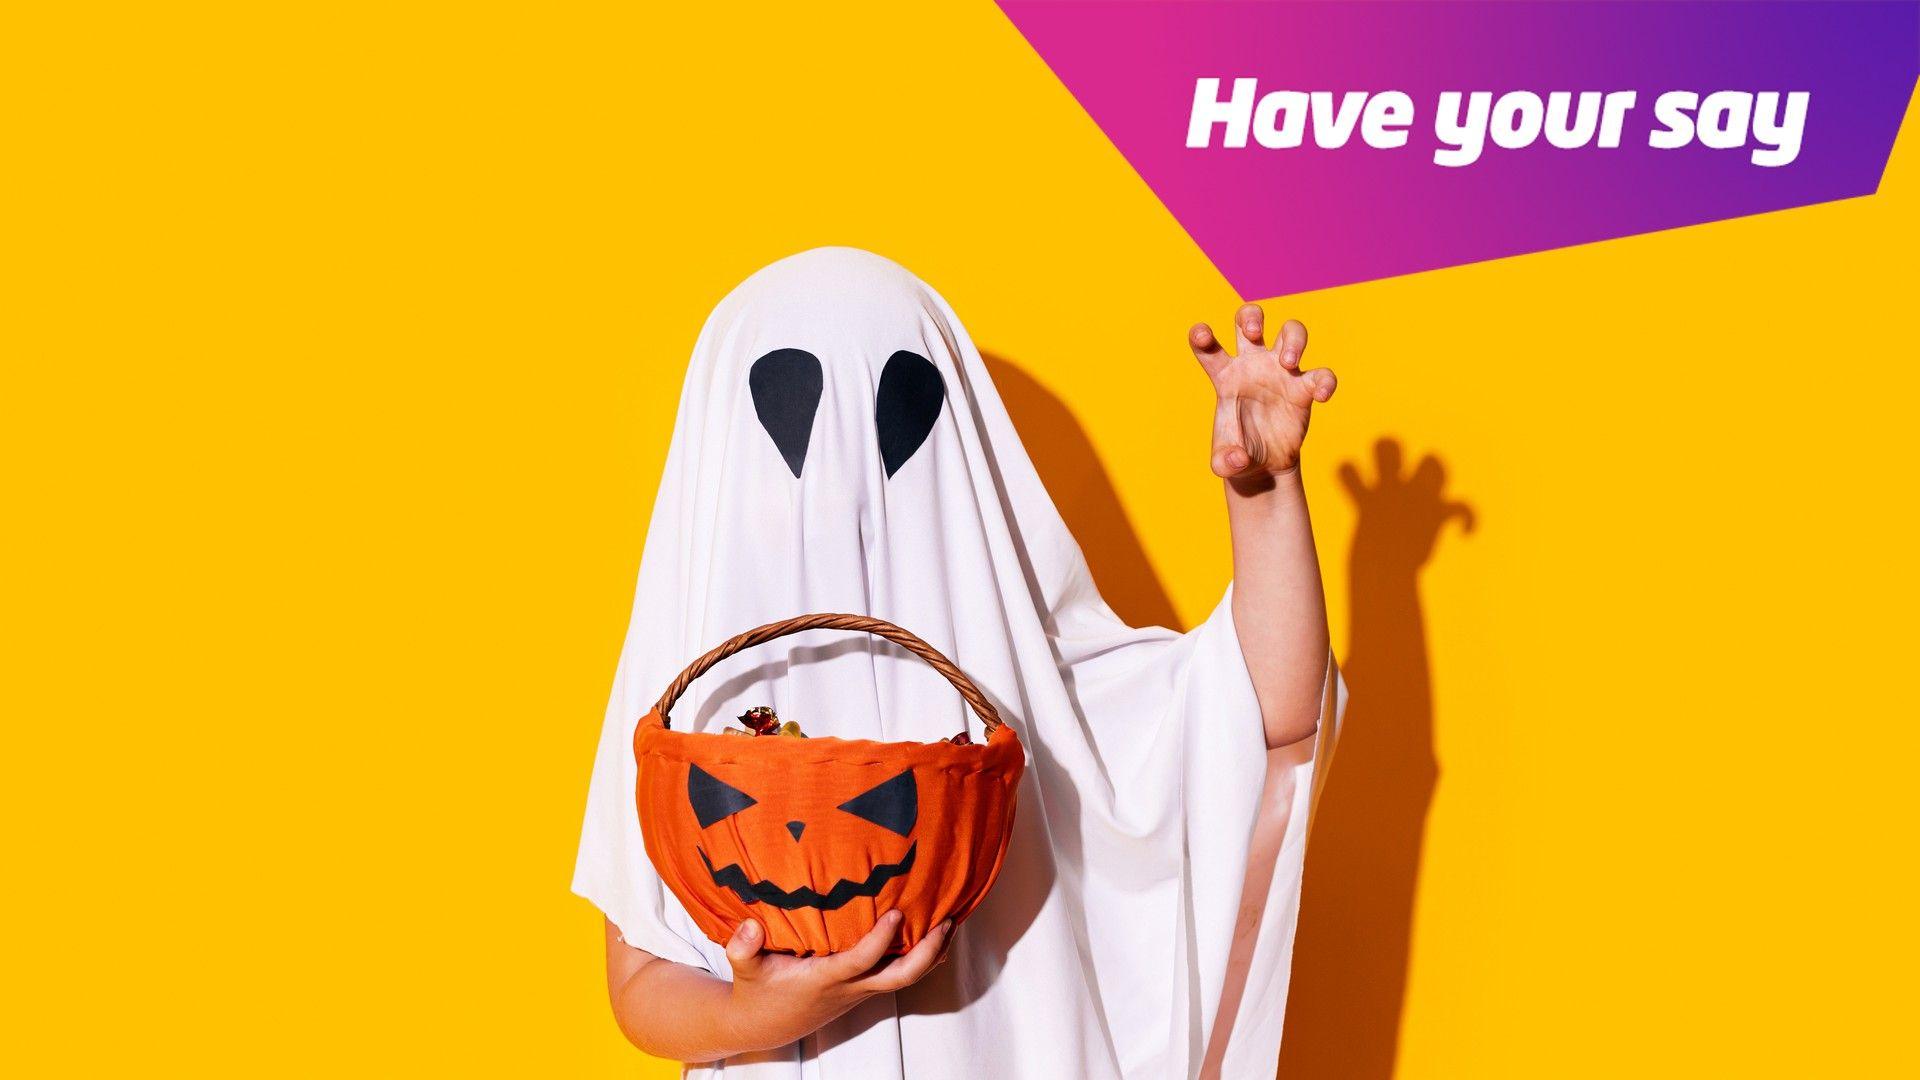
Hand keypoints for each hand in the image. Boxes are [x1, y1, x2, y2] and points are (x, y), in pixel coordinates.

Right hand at [721, 911, 951, 1051]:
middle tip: (947, 920)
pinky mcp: (863, 989)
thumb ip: (743, 947)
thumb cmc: (757, 990)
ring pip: (907, 977)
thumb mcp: (744, 968)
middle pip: (900, 977)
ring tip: (951, 921)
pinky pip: (899, 974)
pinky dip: (920, 957)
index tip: (896, 913)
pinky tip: (932, 935)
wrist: (764, 1024)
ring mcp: (860, 991)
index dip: (880, 941)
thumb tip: (748, 926)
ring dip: (931, 953)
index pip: (860, 962)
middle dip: (927, 951)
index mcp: (824, 980)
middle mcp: (850, 988)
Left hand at [1188, 304, 1336, 479]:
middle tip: (1253, 333)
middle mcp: (1252, 366)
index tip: (1202, 334)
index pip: (1209, 347)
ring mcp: (1280, 372)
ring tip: (1288, 362)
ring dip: (1292, 339)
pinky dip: (1326, 380)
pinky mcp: (1305, 388)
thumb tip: (1237, 458)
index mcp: (1224, 376)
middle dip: (1251, 317)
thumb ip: (1225, 461)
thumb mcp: (1225, 463)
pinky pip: (1322, 374)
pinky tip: (1322, 395)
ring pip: (1291, 332)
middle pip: (1249, 320)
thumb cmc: (1238, 452)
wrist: (1264, 464)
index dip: (1202, 335)